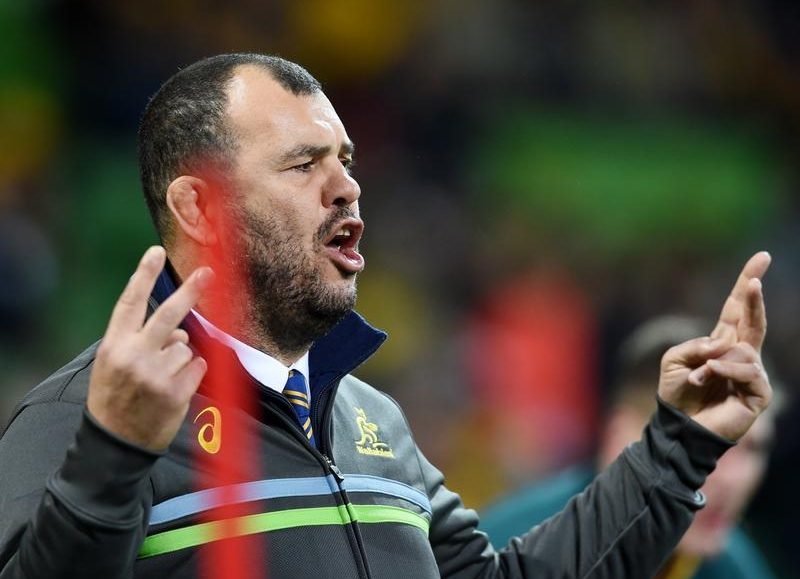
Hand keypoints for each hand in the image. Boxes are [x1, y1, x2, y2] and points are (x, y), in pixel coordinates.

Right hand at [87, 246, 212, 450]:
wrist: (114, 443)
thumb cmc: (115, 397)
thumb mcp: (113, 364)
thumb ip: (140, 340)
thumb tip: (182, 329)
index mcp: (114, 345)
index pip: (130, 303)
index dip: (143, 275)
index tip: (155, 251)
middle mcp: (134, 356)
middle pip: (169, 315)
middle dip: (190, 291)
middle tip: (208, 272)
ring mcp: (155, 375)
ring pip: (187, 346)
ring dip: (181, 358)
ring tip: (161, 379)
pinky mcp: (175, 392)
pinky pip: (198, 366)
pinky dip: (192, 374)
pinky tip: (174, 389)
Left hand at [658, 252, 771, 440]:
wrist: (679, 427)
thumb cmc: (676, 394)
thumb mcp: (673, 360)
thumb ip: (695, 345)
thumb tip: (723, 345)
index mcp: (720, 342)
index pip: (737, 308)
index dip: (747, 285)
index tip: (762, 258)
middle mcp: (740, 354)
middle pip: (753, 320)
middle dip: (754, 299)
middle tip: (756, 280)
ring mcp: (751, 373)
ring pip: (743, 350)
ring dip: (714, 362)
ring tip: (697, 378)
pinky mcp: (758, 393)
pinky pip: (747, 370)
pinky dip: (723, 371)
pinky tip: (707, 379)